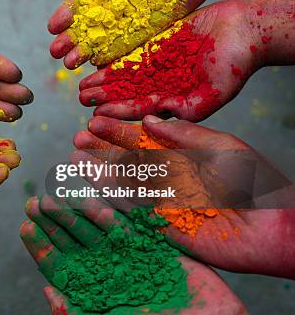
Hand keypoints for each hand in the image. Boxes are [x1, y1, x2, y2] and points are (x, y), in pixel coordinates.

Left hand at [20, 196, 245, 313]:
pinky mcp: (152, 242)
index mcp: (95, 289)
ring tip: (57, 192)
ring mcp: (129, 254)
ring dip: (75, 208)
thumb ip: (79, 312)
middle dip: (53, 220)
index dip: (42, 246)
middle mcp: (108, 268)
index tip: (25, 227)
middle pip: (73, 240)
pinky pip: (129, 220)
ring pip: (97, 225)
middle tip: (34, 201)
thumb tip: (48, 294)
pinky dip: (113, 206)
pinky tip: (96, 192)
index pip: (60, 266)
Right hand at [48, 0, 238, 67]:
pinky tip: (99, 66)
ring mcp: (137, 13)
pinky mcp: (156, 24)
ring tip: (71, 65)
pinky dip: (116, 55)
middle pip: (91, 23)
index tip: (53, 27)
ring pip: (107, 37)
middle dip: (72, 39)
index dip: (67, 13)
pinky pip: (133, 43)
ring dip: (88, 51)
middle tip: (56, 53)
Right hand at [73, 115, 294, 278]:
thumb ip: (184, 135)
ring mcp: (163, 200)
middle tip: (77, 137)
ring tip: (75, 158)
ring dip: (100, 171)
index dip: (119, 130)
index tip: (95, 119)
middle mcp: (169, 176)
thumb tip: (148, 120)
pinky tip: (93, 184)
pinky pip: (132, 209)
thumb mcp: (222, 147)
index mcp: (182, 154)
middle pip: (128, 160)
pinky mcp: (162, 225)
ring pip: (125, 183)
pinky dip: (111, 197)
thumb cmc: (253, 182)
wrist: (270, 226)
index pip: (144, 139)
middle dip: (103, 149)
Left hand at [79, 0, 259, 120]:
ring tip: (83, 84)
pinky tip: (96, 62)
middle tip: (82, 99)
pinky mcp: (157, 43)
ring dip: (105, 81)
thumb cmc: (236, 65)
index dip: (118, 113)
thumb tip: (154, 122)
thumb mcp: (214, 94)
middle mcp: (162, 85)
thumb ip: (186, 111)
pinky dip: (115, 58)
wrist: (245, 30)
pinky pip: (132, 52)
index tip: (97, 116)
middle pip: (126, 94)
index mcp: (173, 101)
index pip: (140, 111)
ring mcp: (158, 65)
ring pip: (125, 75)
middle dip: (105, 98)